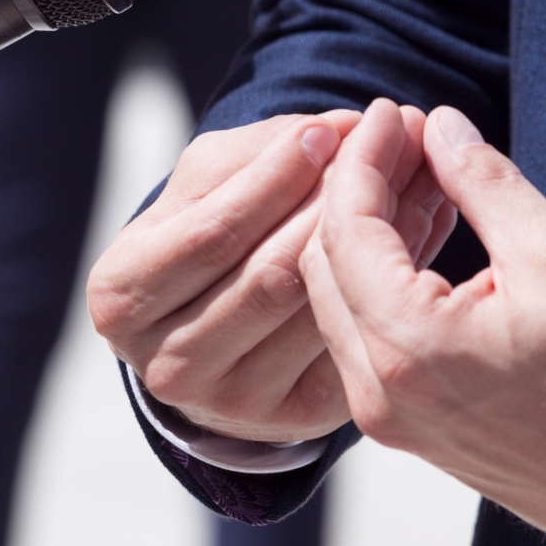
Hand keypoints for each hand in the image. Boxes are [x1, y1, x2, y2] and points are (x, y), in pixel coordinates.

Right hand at [87, 109, 438, 441]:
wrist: (205, 329)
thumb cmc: (199, 236)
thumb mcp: (202, 186)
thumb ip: (260, 150)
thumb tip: (341, 127)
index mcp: (122, 296)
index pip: (209, 233)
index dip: (270, 179)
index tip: (324, 130)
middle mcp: (167, 363)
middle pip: (269, 273)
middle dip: (337, 199)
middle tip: (392, 141)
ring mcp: (231, 400)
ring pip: (316, 307)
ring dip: (381, 232)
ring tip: (418, 171)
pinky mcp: (294, 418)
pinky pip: (350, 339)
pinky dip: (393, 276)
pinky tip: (423, 223)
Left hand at [299, 100, 545, 545]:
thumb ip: (484, 183)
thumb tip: (441, 127)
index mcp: (411, 349)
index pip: (346, 229)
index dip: (362, 158)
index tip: (388, 112)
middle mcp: (379, 389)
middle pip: (324, 260)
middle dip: (356, 186)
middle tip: (403, 134)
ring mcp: (383, 413)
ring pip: (336, 295)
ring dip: (364, 227)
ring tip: (415, 167)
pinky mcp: (399, 420)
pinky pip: (358, 331)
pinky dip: (375, 273)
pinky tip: (416, 224)